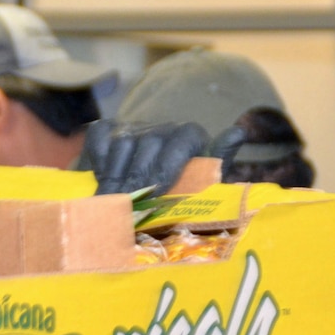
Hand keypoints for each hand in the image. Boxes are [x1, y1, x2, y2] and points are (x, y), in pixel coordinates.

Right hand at [80, 120, 246, 195]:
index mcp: (191, 137)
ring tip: (111, 204)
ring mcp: (134, 127)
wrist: (148, 193)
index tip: (158, 191)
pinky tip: (98, 181)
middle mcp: (163, 128)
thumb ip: (219, 166)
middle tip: (128, 207)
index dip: (170, 164)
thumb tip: (237, 132)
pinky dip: (97, 161)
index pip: (185, 137)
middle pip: (149, 144)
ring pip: (122, 144)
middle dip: (138, 178)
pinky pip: (100, 139)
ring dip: (115, 176)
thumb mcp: (205, 188)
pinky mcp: (108, 129)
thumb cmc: (181, 197)